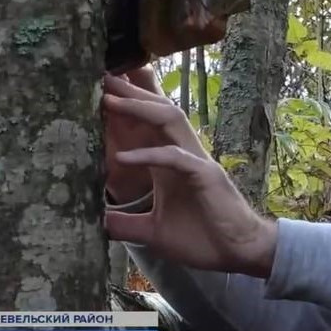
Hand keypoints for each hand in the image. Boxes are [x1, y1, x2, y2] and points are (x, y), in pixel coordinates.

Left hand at [101, 74, 277, 277]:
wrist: (239, 253)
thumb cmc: (202, 239)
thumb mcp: (152, 232)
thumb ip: (124, 224)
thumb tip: (91, 223)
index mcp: (169, 163)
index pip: (146, 125)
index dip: (124, 107)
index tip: (96, 92)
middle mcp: (182, 154)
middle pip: (157, 110)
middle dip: (130, 92)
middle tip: (99, 77)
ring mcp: (195, 162)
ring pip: (170, 120)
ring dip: (139, 107)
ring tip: (108, 99)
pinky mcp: (205, 176)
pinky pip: (174, 157)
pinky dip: (148, 155)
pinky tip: (122, 157)